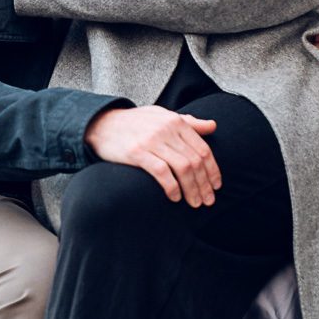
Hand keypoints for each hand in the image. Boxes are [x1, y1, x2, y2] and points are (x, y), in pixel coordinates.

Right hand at [85, 106, 221, 207]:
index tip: (216, 186)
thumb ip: (188, 121)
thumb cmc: (135, 122)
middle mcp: (166, 129)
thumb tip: (213, 126)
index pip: (203, 149)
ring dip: (192, 189)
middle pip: (195, 161)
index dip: (212, 170)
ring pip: (182, 168)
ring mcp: (152, 141)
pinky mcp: (137, 153)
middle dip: (204, 184)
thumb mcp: (162, 116)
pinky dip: (172, 187)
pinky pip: (161, 172)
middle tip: (208, 201)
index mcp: (176, 121)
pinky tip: (175, 197)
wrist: (102, 123)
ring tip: (195, 203)